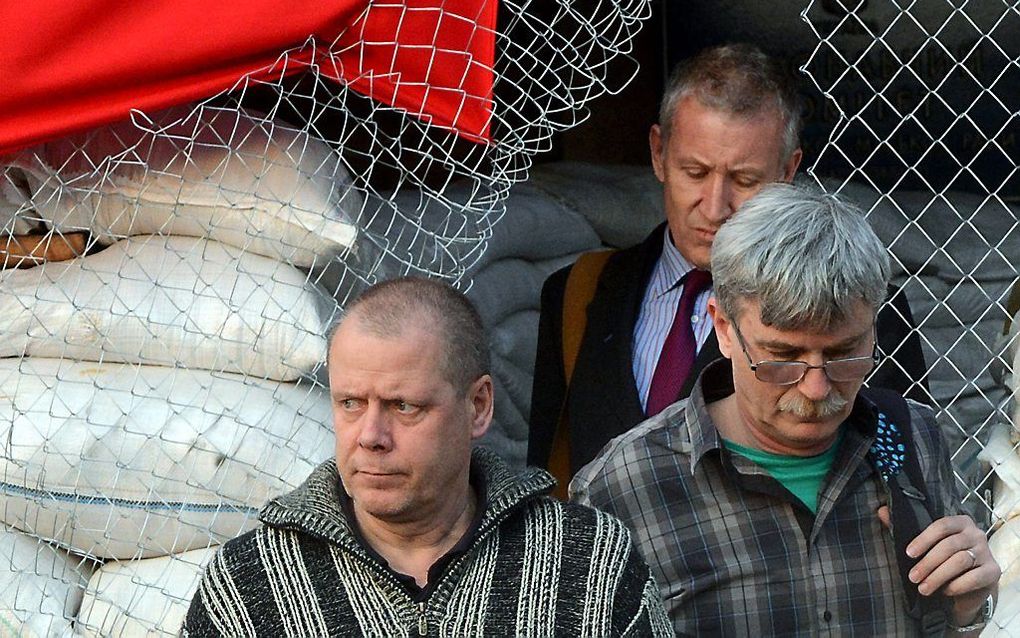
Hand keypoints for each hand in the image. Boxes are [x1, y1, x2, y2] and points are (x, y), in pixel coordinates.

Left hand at [877, 507, 999, 626]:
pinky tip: (944, 591)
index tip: (908, 554)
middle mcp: (976, 533)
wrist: (970, 585)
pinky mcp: (993, 571)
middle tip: (913, 577)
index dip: (924, 539)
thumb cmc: (943, 559)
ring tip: (923, 588)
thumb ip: (904, 527)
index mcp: (960, 522)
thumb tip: (881, 511)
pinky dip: (956, 585)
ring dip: (938, 576)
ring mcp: (987, 552)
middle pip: (949, 545)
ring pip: (960, 561)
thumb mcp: (926, 544)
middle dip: (928, 563)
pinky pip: (974, 578)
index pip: (941, 525)